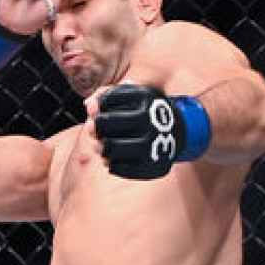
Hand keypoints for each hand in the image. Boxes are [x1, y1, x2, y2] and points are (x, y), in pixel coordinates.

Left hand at [90, 83, 211, 179]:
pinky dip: (111, 164)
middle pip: (106, 123)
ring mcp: (154, 143)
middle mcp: (152, 119)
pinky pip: (121, 169)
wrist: (176, 132)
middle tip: (94, 130)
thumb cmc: (144, 112)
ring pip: (112, 148)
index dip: (97, 107)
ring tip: (101, 147)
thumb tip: (88, 106)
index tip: (98, 111)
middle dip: (95, 127)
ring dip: (101, 147)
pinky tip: (113, 159)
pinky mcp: (154, 165)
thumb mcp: (132, 96)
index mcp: (146, 96)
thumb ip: (106, 96)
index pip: (108, 99)